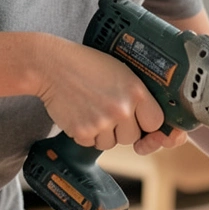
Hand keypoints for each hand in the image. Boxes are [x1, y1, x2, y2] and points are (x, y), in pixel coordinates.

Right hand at [34, 39, 186, 152]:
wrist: (53, 65)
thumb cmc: (88, 66)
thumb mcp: (122, 72)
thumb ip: (137, 95)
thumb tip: (151, 122)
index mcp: (136, 92)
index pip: (155, 122)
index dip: (146, 123)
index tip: (138, 120)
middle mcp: (121, 109)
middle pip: (131, 137)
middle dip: (121, 129)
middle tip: (107, 111)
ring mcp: (102, 122)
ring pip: (110, 143)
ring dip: (103, 133)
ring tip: (92, 109)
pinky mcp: (82, 132)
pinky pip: (91, 144)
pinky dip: (86, 134)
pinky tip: (80, 114)